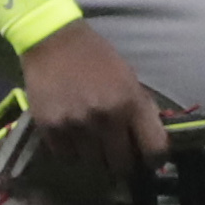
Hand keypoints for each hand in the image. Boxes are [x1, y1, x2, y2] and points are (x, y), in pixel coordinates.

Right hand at [15, 19, 167, 204]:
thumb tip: (148, 141)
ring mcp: (76, 124)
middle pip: (122, 165)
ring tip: (91, 142)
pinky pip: (66, 156)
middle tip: (117, 155)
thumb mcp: (128, 78)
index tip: (147, 159)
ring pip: (93, 163)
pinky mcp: (50, 127)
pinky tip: (71, 135)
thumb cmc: (96, 56)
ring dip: (95, 157)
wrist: (52, 39)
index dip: (154, 160)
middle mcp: (106, 118)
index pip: (154, 150)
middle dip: (122, 163)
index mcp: (131, 102)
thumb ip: (139, 109)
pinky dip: (71, 151)